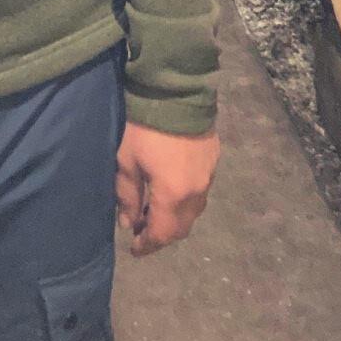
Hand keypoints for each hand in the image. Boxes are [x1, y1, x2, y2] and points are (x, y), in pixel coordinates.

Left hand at [114, 121, 218, 256]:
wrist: (176, 91)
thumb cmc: (145, 128)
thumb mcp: (127, 161)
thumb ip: (128, 196)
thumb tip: (128, 223)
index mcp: (173, 196)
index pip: (161, 234)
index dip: (147, 245)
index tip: (134, 249)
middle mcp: (196, 193)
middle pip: (181, 228)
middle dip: (162, 235)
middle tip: (143, 230)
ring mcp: (208, 177)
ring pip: (193, 211)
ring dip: (175, 218)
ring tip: (155, 211)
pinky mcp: (213, 160)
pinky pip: (200, 192)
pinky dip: (185, 199)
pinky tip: (171, 189)